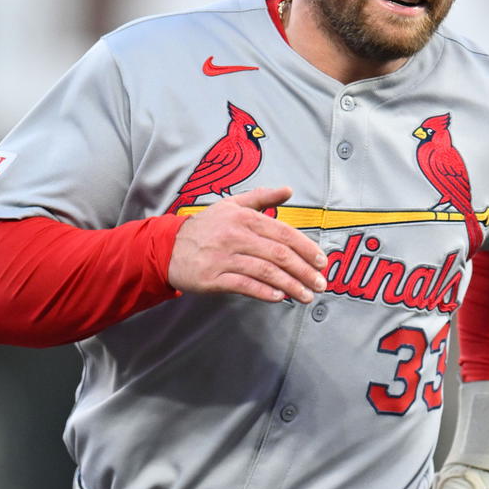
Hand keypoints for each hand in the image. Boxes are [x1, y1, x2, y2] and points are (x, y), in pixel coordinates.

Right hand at [167, 187, 328, 303]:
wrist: (168, 247)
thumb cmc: (205, 227)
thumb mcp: (231, 205)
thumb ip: (262, 197)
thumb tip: (288, 190)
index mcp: (243, 218)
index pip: (282, 233)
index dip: (305, 248)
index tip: (321, 261)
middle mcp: (235, 236)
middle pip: (278, 255)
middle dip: (304, 271)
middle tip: (321, 283)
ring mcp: (224, 258)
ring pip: (265, 272)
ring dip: (290, 286)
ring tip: (306, 295)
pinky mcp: (213, 278)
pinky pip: (244, 285)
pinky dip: (264, 293)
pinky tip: (279, 298)